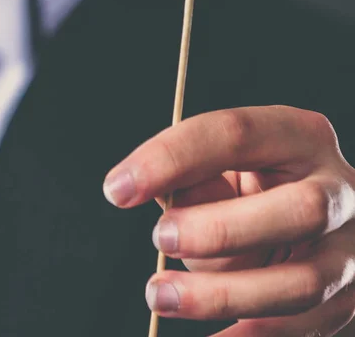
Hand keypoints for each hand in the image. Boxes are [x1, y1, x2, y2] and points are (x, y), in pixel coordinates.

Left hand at [103, 106, 354, 335]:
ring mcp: (351, 248)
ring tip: (160, 295)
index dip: (173, 157)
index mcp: (301, 135)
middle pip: (298, 209)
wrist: (322, 222)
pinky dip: (248, 335)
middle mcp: (339, 187)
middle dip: (221, 229)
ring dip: (222, 295)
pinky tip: (209, 336)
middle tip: (161, 238)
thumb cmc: (259, 188)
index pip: (237, 133)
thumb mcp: (229, 167)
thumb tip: (142, 189)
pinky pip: (303, 328)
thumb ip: (194, 175)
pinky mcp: (351, 299)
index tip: (119, 187)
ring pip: (301, 282)